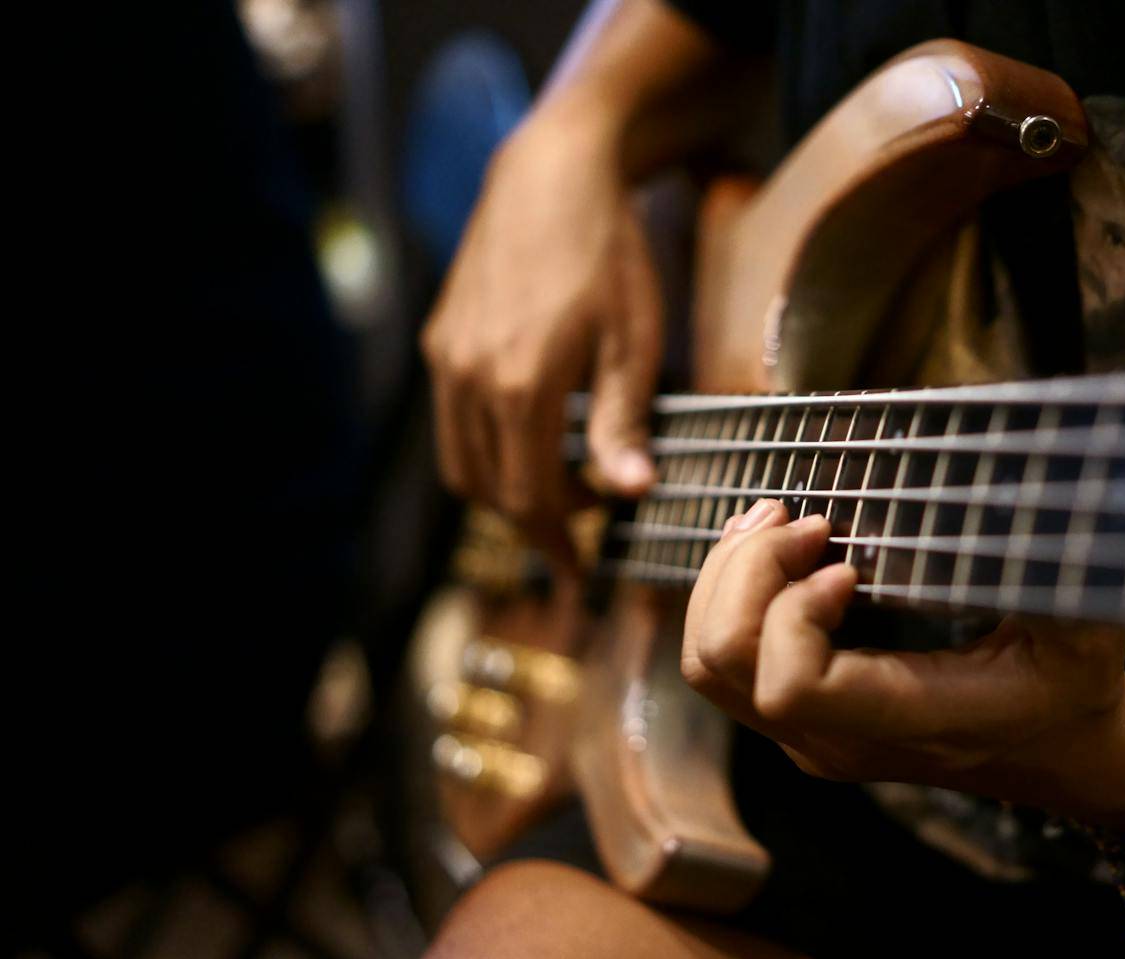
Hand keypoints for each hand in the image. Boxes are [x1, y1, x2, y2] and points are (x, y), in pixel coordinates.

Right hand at [422, 104, 660, 555]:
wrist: (553, 172)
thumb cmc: (608, 254)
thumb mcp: (632, 342)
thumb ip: (623, 424)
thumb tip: (632, 494)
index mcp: (521, 386)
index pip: (529, 498)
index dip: (557, 542)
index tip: (582, 567)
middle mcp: (469, 377)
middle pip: (490, 490)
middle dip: (534, 522)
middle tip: (582, 532)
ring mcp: (447, 357)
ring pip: (462, 462)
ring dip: (505, 491)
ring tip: (560, 488)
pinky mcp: (440, 338)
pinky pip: (453, 422)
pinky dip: (486, 450)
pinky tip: (533, 438)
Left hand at [679, 501, 1124, 826]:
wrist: (1063, 753)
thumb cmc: (1076, 683)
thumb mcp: (1087, 626)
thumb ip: (1051, 570)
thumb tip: (1023, 488)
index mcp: (905, 722)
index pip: (791, 686)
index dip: (793, 611)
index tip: (847, 559)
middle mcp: (838, 742)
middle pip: (723, 664)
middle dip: (746, 572)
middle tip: (806, 519)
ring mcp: (809, 737)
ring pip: (706, 662)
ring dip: (729, 577)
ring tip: (781, 520)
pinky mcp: (799, 719)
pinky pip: (723, 660)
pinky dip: (730, 594)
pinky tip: (777, 548)